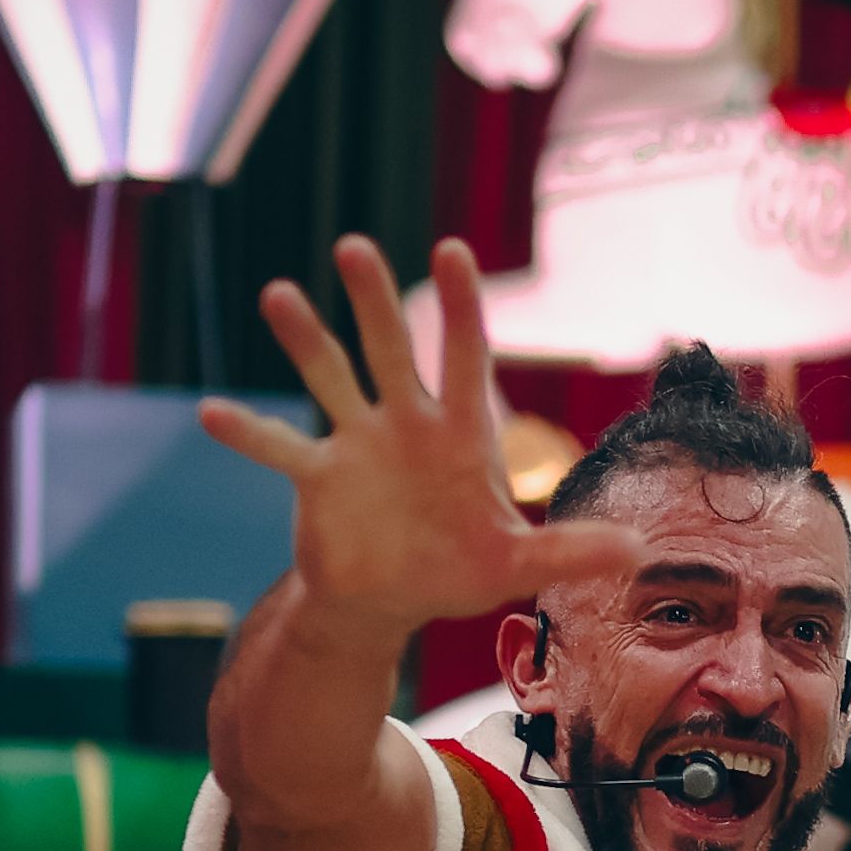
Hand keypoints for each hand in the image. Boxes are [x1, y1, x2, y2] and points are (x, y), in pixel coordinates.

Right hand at [199, 237, 643, 637]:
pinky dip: (247, 434)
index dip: (458, 308)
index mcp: (457, 433)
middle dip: (373, 302)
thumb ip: (568, 550)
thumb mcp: (516, 564)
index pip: (461, 357)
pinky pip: (278, 449)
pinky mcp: (317, 479)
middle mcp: (403, 424)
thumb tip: (639, 552)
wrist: (391, 600)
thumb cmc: (455, 569)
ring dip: (304, 340)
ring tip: (279, 295)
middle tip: (356, 249)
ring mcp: (355, 445)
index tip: (453, 250)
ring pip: (329, 379)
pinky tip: (210, 412)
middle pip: (388, 350)